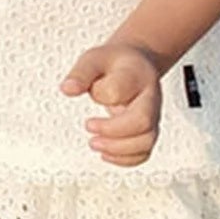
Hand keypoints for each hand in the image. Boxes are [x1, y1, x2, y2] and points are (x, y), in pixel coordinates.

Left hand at [59, 43, 163, 166]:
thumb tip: (67, 88)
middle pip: (143, 121)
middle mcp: (149, 98)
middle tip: (89, 127)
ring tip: (94, 143)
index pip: (121, 90)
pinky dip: (125, 159)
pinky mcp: (147, 131)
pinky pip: (144, 152)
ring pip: (146, 141)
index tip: (88, 95)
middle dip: (113, 131)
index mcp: (136, 76)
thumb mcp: (94, 59)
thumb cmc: (115, 63)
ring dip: (117, 149)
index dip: (102, 96)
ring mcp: (152, 117)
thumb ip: (81, 73)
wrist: (137, 65)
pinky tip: (106, 154)